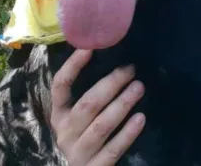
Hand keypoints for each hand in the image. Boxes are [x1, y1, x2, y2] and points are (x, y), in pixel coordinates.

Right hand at [50, 49, 145, 165]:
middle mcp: (65, 133)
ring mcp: (79, 152)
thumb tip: (113, 63)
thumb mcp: (79, 120)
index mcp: (59, 116)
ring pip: (101, 126)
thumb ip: (90, 98)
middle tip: (130, 70)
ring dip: (122, 104)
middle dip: (111, 85)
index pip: (59, 87)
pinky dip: (128, 133)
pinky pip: (113, 149)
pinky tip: (141, 118)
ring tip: (139, 87)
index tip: (89, 48)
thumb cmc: (85, 139)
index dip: (72, 67)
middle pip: (87, 104)